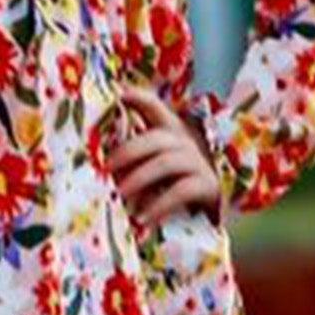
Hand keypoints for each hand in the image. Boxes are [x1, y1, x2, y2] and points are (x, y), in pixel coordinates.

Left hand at [111, 83, 224, 229]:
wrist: (211, 212)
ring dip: (139, 178)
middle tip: (106, 168)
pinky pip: (180, 192)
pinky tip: (143, 219)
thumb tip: (103, 167)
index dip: (140, 99)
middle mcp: (186, 143)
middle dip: (129, 151)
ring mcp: (198, 164)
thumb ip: (134, 162)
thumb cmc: (173, 185)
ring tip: (120, 195)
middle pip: (157, 138)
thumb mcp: (155, 169)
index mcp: (171, 133)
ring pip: (166, 163)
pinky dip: (159, 206)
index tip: (120, 95)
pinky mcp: (207, 186)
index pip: (156, 108)